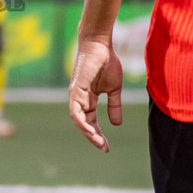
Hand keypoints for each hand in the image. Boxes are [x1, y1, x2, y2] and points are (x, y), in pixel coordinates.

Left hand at [68, 36, 122, 151]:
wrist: (101, 45)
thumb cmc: (107, 63)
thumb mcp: (114, 89)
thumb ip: (114, 106)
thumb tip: (116, 124)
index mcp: (87, 100)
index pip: (90, 122)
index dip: (98, 135)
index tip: (106, 147)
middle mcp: (79, 99)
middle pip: (83, 124)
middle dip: (93, 137)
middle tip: (103, 147)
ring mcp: (76, 95)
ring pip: (78, 120)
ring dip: (87, 132)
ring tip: (98, 142)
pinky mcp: (76, 89)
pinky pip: (75, 110)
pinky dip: (81, 121)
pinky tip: (90, 130)